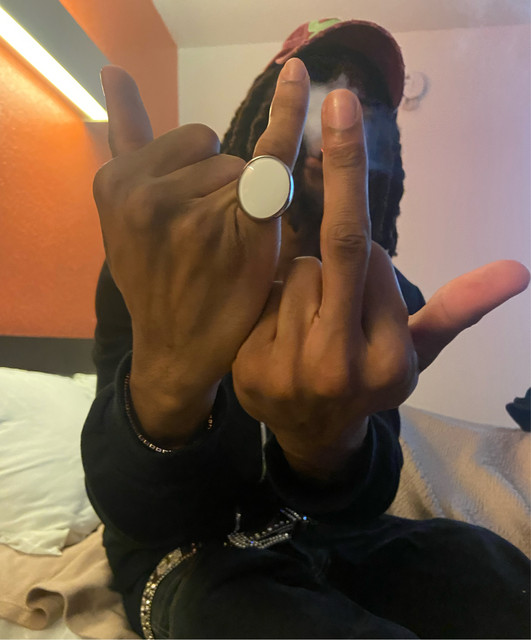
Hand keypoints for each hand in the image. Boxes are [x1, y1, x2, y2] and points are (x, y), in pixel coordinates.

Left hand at [93, 60, 309, 445]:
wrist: (174, 347)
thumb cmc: (229, 311)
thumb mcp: (265, 264)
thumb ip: (272, 202)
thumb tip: (277, 152)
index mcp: (217, 224)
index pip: (263, 158)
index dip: (287, 116)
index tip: (298, 77)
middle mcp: (165, 201)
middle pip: (227, 155)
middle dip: (233, 185)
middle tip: (220, 230)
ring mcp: (129, 189)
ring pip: (196, 144)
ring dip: (202, 171)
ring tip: (193, 217)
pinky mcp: (109, 187)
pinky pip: (128, 134)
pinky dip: (127, 109)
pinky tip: (117, 78)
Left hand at [232, 89, 529, 481]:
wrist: (312, 436)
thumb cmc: (369, 380)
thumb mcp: (418, 352)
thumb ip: (458, 310)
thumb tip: (517, 270)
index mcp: (392, 362)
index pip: (379, 263)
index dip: (368, 243)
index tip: (357, 210)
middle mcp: (342, 368)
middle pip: (338, 251)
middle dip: (337, 173)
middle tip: (339, 102)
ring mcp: (290, 372)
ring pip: (293, 270)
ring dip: (300, 271)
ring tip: (306, 311)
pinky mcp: (247, 370)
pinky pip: (258, 295)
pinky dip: (269, 291)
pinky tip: (274, 318)